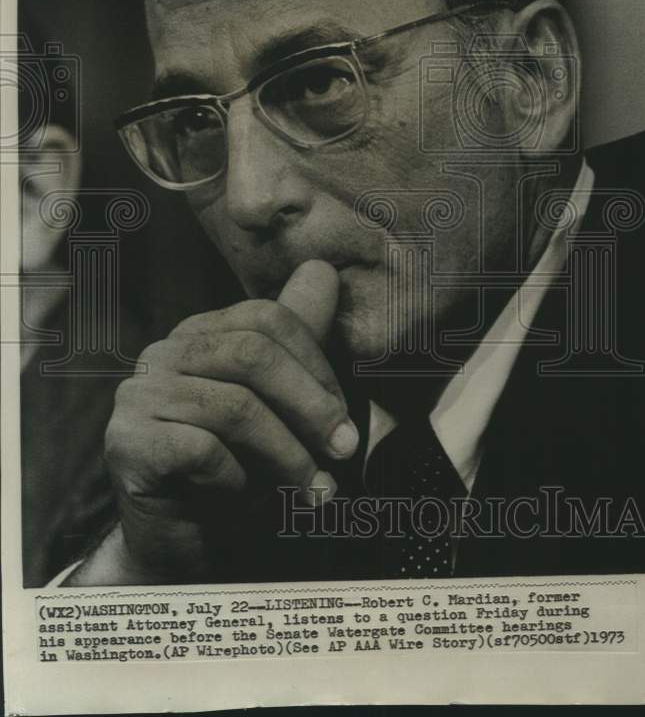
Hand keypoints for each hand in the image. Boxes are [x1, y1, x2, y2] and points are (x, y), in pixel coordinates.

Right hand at [71, 261, 357, 583]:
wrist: (188, 549)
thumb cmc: (242, 470)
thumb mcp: (281, 403)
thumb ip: (299, 337)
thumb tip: (322, 268)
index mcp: (201, 333)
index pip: (266, 317)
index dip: (316, 365)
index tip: (346, 420)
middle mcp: (163, 354)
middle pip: (251, 354)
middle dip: (311, 406)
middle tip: (345, 451)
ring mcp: (138, 396)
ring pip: (234, 406)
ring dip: (288, 454)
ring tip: (316, 490)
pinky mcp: (126, 444)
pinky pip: (201, 449)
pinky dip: (239, 479)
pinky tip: (245, 497)